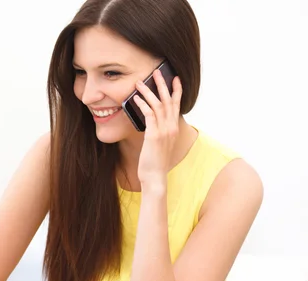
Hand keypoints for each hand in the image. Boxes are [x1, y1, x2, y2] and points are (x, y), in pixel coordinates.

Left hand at [133, 69, 182, 187]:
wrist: (154, 176)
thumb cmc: (154, 162)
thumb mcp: (158, 144)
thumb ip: (157, 132)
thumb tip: (150, 124)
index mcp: (173, 128)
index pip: (176, 105)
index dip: (176, 90)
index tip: (174, 78)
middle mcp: (171, 127)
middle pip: (169, 100)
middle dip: (163, 84)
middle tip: (156, 72)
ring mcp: (163, 131)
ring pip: (158, 105)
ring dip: (148, 92)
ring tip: (139, 82)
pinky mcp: (154, 135)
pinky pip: (149, 115)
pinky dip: (142, 104)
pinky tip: (135, 98)